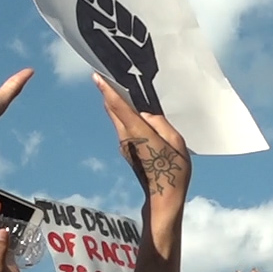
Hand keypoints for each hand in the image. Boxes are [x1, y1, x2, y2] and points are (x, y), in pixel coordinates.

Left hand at [95, 75, 189, 212]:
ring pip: (116, 119)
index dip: (107, 91)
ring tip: (120, 87)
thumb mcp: (177, 143)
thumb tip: (145, 114)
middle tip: (107, 74)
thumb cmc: (174, 171)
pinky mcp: (125, 150)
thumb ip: (161, 124)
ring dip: (116, 103)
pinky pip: (122, 127)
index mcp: (139, 133)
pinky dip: (123, 115)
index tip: (95, 77)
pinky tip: (130, 109)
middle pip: (113, 110)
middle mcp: (126, 138)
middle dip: (108, 92)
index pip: (120, 108)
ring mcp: (123, 145)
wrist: (163, 197)